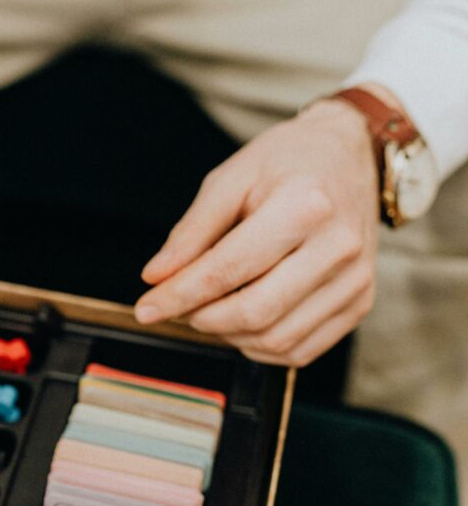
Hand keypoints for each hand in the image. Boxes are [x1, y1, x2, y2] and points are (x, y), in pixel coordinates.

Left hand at [136, 97, 379, 366]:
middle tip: (178, 308)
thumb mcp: (229, 179)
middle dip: (202, 319)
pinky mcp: (360, 303)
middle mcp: (338, 246)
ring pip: (275, 340)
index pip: (227, 270)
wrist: (351, 155)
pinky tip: (242, 323)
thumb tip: (156, 278)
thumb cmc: (286, 163)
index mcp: (305, 204)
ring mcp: (355, 280)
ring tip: (209, 310)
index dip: (178, 296)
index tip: (146, 309)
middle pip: (254, 312)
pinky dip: (259, 347)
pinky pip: (299, 350)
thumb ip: (191, 232)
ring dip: (228, 336)